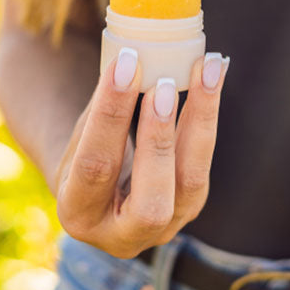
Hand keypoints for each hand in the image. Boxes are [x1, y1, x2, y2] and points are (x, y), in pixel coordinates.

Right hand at [54, 50, 229, 257]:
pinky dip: (206, 119)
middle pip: (150, 199)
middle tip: (165, 84)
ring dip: (199, 121)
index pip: (95, 167)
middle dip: (159, 140)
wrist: (99, 183)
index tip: (126, 65)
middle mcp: (120, 236)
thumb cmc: (85, 147)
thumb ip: (105, 106)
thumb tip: (136, 53)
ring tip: (206, 70)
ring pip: (190, 182)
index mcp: (77, 215)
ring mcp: (161, 229)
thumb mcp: (80, 134)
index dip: (111, 116)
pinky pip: (202, 164)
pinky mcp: (188, 209)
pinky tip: (212, 78)